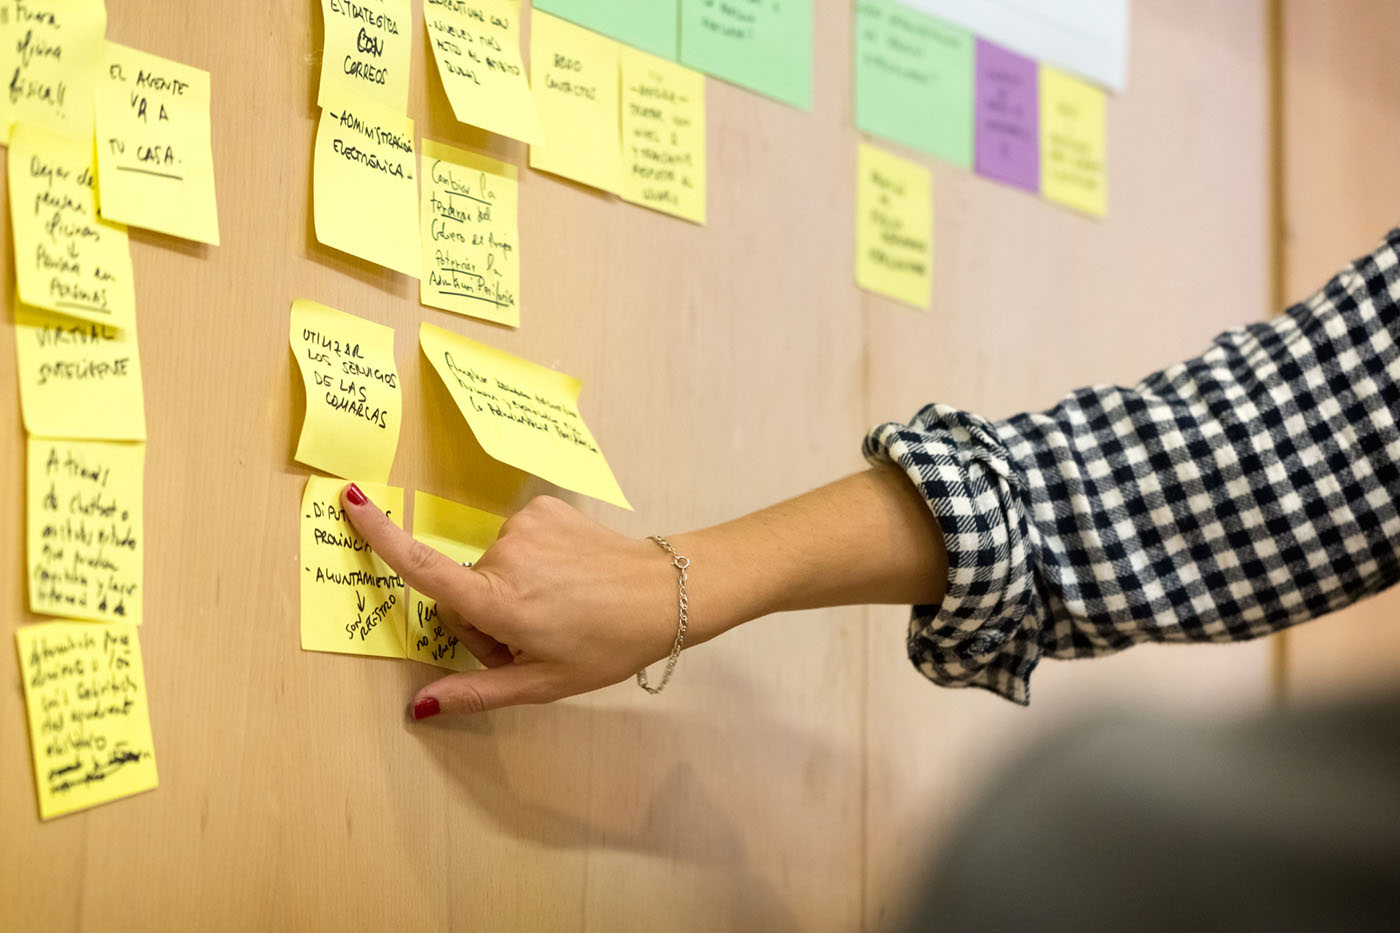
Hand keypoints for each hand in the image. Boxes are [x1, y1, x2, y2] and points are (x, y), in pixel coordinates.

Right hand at [341, 485, 680, 716]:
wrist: (665, 592)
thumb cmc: (606, 646)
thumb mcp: (543, 683)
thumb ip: (476, 692)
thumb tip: (419, 706)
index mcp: (500, 602)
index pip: (425, 569)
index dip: (381, 537)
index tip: (349, 502)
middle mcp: (505, 557)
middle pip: (463, 590)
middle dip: (485, 618)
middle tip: (533, 638)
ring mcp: (525, 527)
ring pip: (491, 567)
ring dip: (510, 590)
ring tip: (557, 609)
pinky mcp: (543, 507)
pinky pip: (516, 541)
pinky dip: (532, 562)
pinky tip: (566, 579)